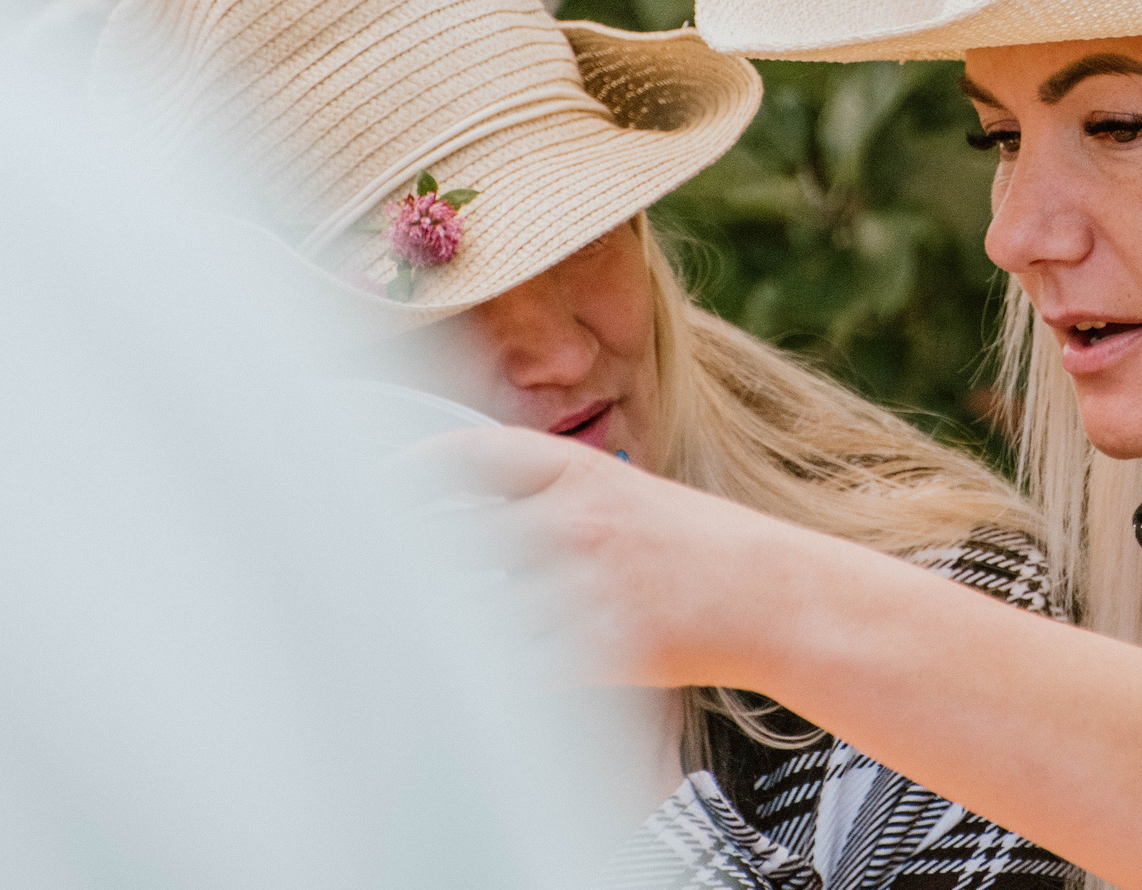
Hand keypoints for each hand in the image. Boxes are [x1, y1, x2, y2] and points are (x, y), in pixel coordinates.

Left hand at [390, 426, 789, 689]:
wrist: (770, 595)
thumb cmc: (693, 547)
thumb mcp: (621, 493)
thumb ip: (546, 497)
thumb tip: (457, 513)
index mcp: (579, 472)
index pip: (466, 457)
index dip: (406, 472)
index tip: (371, 493)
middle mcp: (575, 521)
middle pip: (454, 539)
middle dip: (409, 563)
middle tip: (371, 579)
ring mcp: (584, 586)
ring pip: (475, 614)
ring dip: (442, 631)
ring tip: (415, 640)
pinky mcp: (597, 648)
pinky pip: (515, 669)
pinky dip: (485, 678)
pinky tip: (471, 683)